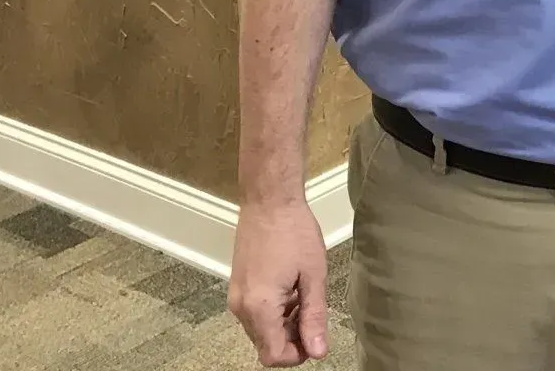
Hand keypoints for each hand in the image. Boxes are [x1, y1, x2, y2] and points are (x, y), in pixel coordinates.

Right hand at [229, 201, 329, 365]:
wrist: (269, 200)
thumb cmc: (294, 231)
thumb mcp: (313, 275)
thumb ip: (314, 317)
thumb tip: (318, 351)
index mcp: (259, 307)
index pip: (273, 355)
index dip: (296, 355)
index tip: (315, 338)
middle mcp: (241, 307)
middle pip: (265, 344)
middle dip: (291, 338)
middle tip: (313, 314)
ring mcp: (236, 295)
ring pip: (260, 329)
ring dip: (284, 324)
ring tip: (304, 296)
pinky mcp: (237, 285)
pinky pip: (254, 313)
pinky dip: (273, 311)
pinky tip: (291, 288)